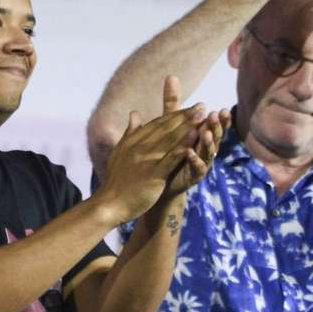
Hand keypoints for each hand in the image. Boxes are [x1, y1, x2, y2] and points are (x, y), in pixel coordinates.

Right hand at [97, 83, 210, 221]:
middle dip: (185, 116)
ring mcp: (147, 160)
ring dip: (188, 126)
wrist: (109, 204)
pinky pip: (171, 158)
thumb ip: (129, 132)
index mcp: (133, 141)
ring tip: (203, 116)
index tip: (190, 107)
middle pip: (166, 128)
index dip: (175, 115)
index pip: (157, 124)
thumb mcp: (119, 152)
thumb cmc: (116, 181)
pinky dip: (183, 146)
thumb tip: (134, 113)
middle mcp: (140, 146)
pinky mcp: (153, 174)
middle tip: (201, 106)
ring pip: (170, 139)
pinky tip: (195, 138)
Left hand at [154, 76, 227, 199]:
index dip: (221, 120)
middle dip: (217, 126)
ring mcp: (201, 163)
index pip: (215, 126)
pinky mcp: (193, 176)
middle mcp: (205, 149)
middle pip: (215, 137)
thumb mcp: (170, 123)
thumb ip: (172, 102)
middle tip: (216, 115)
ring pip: (208, 151)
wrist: (161, 180)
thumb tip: (171, 76)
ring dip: (207, 141)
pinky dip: (193, 159)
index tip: (222, 109)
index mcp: (203, 136)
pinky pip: (196, 167)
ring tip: (205, 132)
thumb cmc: (169, 149)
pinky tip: (189, 152)